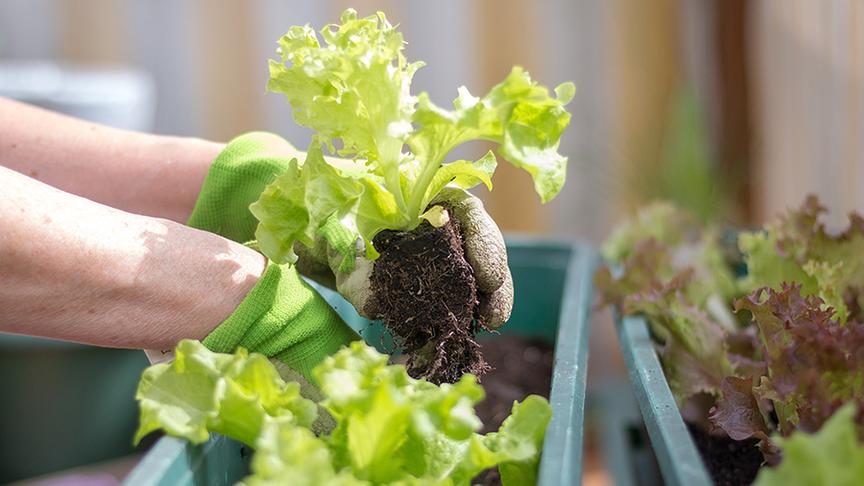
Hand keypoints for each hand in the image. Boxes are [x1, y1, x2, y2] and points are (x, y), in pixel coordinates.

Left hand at [188, 132, 512, 328]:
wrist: (297, 217)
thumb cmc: (312, 210)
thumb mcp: (324, 227)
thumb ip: (343, 258)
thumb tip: (368, 304)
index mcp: (418, 192)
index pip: (465, 209)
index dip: (483, 241)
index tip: (486, 273)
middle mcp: (432, 218)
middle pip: (477, 244)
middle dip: (492, 280)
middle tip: (492, 315)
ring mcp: (430, 249)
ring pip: (468, 272)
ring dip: (481, 302)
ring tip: (483, 330)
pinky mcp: (422, 277)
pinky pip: (446, 296)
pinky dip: (452, 317)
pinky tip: (452, 339)